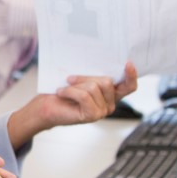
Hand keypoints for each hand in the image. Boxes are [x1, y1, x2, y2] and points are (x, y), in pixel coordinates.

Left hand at [7, 62, 138, 146]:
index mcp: (110, 94)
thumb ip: (94, 75)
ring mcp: (102, 112)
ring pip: (95, 87)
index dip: (131, 75)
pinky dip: (70, 91)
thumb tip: (100, 61)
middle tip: (70, 79)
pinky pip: (84, 95)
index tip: (127, 63)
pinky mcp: (92, 116)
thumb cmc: (62, 91)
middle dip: (86, 77)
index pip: (129, 86)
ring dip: (76, 85)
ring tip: (65, 88)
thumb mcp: (81, 79)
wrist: (45, 106)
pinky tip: (62, 93)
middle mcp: (110, 104)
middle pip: (107, 81)